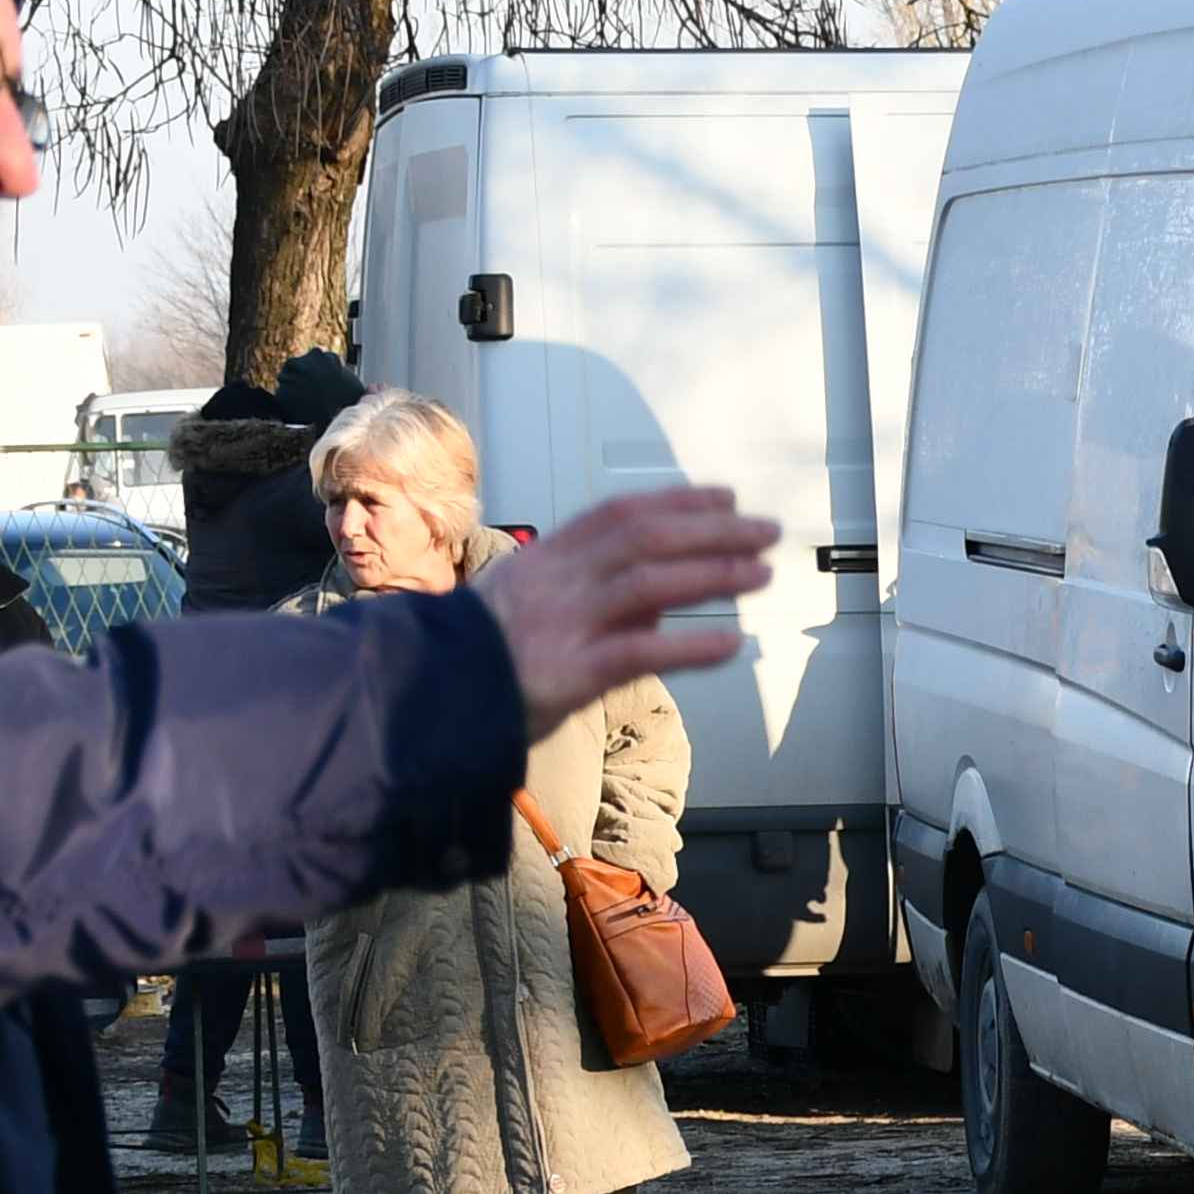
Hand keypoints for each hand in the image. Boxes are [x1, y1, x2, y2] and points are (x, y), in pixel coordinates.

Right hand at [482, 486, 777, 732]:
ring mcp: (564, 622)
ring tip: (760, 573)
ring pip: (648, 582)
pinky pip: (639, 652)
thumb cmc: (483, 655)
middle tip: (765, 531)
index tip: (726, 497)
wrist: (428, 696)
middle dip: (712, 530)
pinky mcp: (569, 672)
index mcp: (549, 557)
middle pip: (645, 538)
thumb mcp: (531, 602)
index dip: (678, 501)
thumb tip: (662, 599)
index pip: (622, 513)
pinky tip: (731, 645)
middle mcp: (558, 579)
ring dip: (713, 574)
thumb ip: (594, 593)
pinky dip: (690, 646)